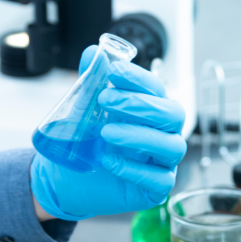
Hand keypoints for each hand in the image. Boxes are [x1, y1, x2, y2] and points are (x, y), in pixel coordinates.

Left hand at [30, 45, 186, 220]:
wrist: (67, 179)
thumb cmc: (86, 142)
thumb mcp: (83, 109)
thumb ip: (90, 81)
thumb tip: (93, 52)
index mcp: (151, 110)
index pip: (157, 89)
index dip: (138, 78)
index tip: (113, 71)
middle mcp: (163, 134)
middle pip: (173, 114)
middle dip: (140, 104)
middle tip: (105, 100)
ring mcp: (163, 163)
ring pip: (171, 146)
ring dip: (138, 135)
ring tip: (105, 132)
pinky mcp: (155, 189)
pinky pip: (159, 180)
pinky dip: (134, 169)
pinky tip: (108, 161)